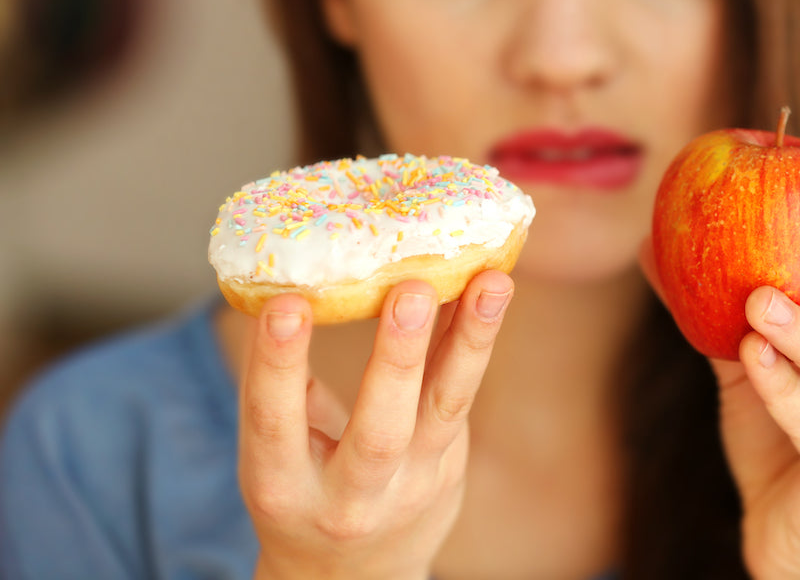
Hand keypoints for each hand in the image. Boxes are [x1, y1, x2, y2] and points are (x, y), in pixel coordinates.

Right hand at [237, 271, 513, 579]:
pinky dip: (472, 340)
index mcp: (283, 486)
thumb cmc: (301, 486)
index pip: (275, 422)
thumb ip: (283, 385)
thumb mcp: (273, 453)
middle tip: (412, 289)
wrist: (353, 577)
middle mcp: (351, 496)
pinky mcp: (451, 469)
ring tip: (492, 283)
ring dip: (472, 340)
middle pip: (380, 428)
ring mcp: (412, 486)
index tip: (288, 303)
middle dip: (397, 356)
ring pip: (446, 409)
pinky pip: (460, 395)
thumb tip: (294, 282)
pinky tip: (487, 291)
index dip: (279, 363)